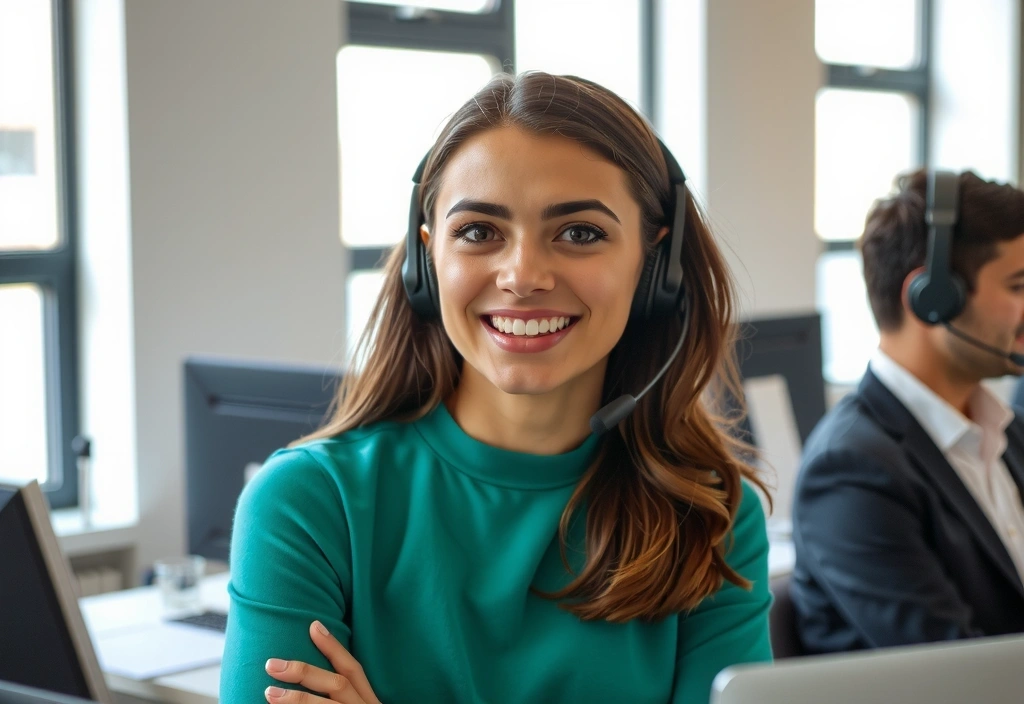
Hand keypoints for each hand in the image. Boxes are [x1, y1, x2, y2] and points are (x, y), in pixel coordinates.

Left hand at [264, 620, 381, 703]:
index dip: (334, 647)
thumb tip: (313, 678)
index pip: (354, 669)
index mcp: (370, 701)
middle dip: (305, 672)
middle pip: (339, 683)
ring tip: (269, 692)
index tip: (314, 626)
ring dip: (297, 698)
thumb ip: (343, 697)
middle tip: (272, 664)